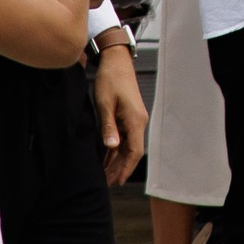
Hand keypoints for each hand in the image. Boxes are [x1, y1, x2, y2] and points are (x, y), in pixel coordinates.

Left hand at [92, 32, 146, 186]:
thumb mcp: (106, 104)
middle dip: (120, 168)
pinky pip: (124, 136)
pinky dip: (116, 149)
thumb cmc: (111, 78)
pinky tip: (107, 157)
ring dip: (117, 160)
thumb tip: (112, 147)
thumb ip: (109, 127)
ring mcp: (134, 118)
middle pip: (132, 151)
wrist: (116, 60)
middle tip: (107, 183)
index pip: (135, 151)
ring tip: (105, 174)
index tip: (118, 181)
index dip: (127, 168)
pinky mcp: (129, 114)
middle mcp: (138, 121)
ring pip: (128, 145)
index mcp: (135, 120)